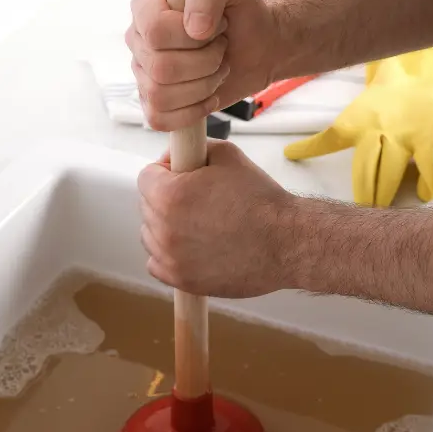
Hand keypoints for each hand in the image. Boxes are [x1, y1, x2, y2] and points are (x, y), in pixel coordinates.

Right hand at [126, 0, 280, 130]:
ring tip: (217, 70)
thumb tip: (194, 28)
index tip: (216, 27)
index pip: (155, 30)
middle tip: (221, 50)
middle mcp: (137, 39)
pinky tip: (208, 96)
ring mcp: (142, 73)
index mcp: (146, 5)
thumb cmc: (241, 12)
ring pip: (160, 96)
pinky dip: (192, 112)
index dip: (190, 37)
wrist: (257, 46)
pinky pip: (159, 119)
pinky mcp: (154, 103)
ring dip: (202, 86)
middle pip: (160, 67)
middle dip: (204, 63)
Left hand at [138, 140, 291, 297]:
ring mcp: (170, 257)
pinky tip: (192, 247)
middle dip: (166, 199)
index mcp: (170, 195)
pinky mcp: (181, 279)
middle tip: (197, 200)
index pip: (146, 177)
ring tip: (199, 225)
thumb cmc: (261, 201)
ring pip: (150, 235)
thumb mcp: (227, 156)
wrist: (286, 242)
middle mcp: (164, 228)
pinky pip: (156, 263)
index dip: (166, 172)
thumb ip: (194, 151)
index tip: (182, 176)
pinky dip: (168, 255)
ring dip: (166, 227)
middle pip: (147, 206)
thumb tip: (174, 158)